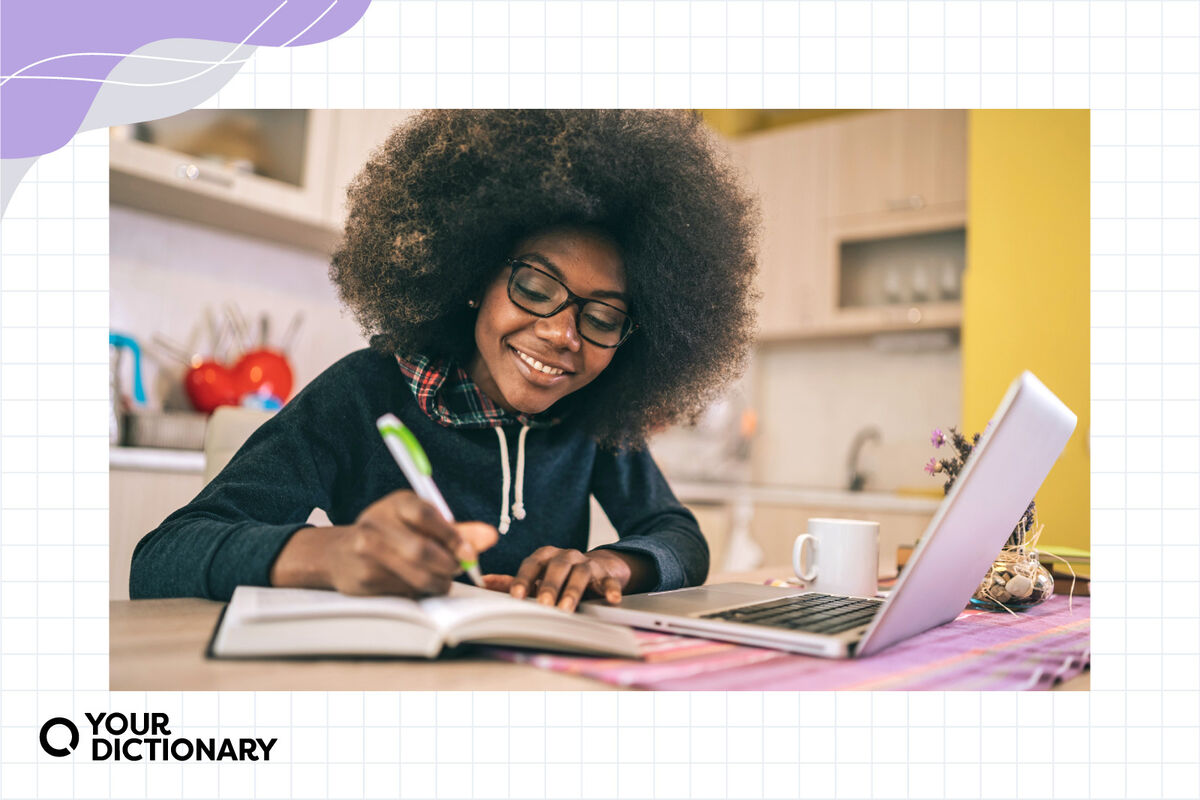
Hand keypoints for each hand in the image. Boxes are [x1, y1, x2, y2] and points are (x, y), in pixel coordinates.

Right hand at [271, 490, 497, 596]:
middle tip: (458, 569)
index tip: (470, 552)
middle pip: (421, 550)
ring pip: (415, 576)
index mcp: (396, 503)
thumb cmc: (391, 534)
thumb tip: (490, 537)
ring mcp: (366, 552)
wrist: (339, 553)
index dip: (452, 535)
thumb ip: (455, 531)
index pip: (426, 515)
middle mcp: (376, 523)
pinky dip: (419, 592)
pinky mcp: (363, 579)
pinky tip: (417, 585)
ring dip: (438, 583)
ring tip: (442, 580)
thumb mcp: (419, 523)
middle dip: (448, 565)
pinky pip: (404, 591)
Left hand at [506, 547, 634, 611]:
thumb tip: (483, 583)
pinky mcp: (606, 573)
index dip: (523, 579)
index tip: (516, 596)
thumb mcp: (537, 577)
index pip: (531, 564)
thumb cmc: (560, 575)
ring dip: (573, 591)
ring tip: (567, 608)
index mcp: (545, 557)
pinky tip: (612, 599)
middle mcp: (566, 556)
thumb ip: (513, 581)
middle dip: (549, 586)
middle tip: (544, 604)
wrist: (598, 568)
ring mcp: (587, 563)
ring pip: (580, 573)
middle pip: (557, 567)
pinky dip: (611, 588)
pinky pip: (609, 580)